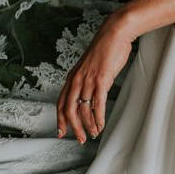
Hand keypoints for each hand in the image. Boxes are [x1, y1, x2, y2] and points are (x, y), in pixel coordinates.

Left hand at [56, 13, 132, 142]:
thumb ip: (88, 80)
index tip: (62, 132)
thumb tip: (91, 94)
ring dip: (88, 125)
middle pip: (69, 109)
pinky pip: (97, 104)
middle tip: (79, 139)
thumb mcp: (92, 67)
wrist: (114, 34)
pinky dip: (98, 118)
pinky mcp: (101, 80)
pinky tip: (101, 126)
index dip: (60, 119)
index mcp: (73, 77)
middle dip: (73, 127)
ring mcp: (88, 80)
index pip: (61, 102)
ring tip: (92, 135)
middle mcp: (77, 79)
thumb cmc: (106, 50)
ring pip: (83, 109)